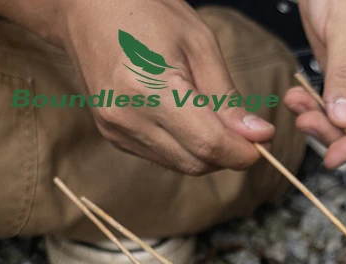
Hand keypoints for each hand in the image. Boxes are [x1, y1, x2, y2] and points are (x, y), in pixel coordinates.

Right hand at [52, 0, 273, 174]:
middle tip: (244, 128)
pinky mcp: (114, 135)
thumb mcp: (198, 43)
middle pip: (198, 162)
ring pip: (182, 164)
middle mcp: (128, 117)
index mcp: (149, 89)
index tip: (263, 140)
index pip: (209, 145)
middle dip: (228, 153)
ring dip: (207, 151)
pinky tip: (185, 117)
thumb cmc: (145, 10)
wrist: (83, 5)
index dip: (242, 151)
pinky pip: (163, 156)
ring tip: (211, 115)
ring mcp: (117, 130)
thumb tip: (259, 136)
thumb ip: (227, 97)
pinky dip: (184, 146)